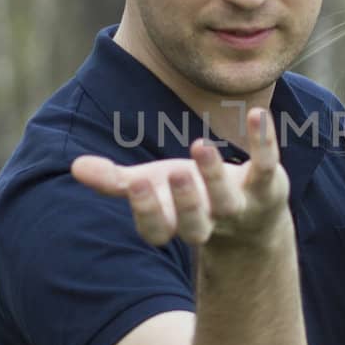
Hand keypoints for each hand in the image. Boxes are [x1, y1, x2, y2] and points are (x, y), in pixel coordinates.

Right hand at [71, 107, 289, 246]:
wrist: (252, 217)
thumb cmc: (190, 197)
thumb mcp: (152, 187)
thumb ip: (115, 181)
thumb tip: (76, 167)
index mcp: (174, 224)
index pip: (157, 230)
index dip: (148, 210)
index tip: (137, 182)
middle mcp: (208, 222)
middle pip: (196, 225)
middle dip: (186, 201)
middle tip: (175, 171)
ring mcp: (240, 206)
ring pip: (228, 200)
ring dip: (215, 174)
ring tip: (200, 144)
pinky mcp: (267, 186)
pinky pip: (266, 166)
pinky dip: (263, 142)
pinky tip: (256, 113)